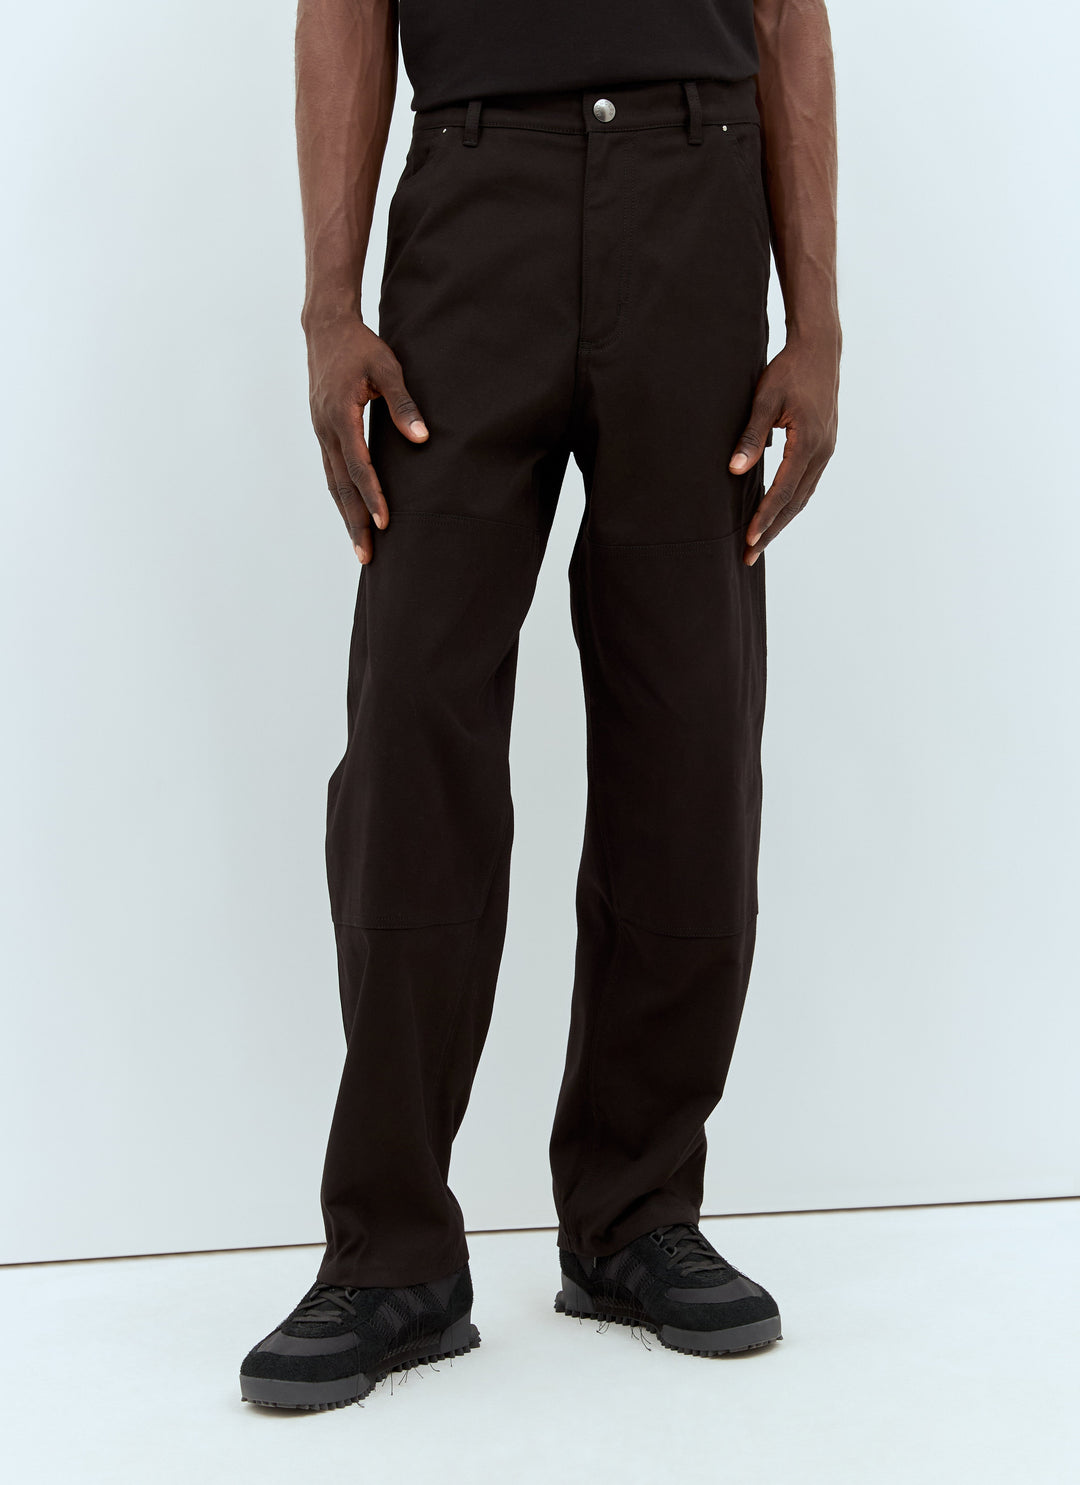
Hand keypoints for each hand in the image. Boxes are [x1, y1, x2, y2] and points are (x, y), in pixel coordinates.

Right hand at [306, 316, 428, 563]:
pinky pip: (331, 471)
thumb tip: (421, 438)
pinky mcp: (322, 431)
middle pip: (341, 487)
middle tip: (367, 556)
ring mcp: (320, 432)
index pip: (359, 467)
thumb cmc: (361, 346)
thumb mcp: (387, 368)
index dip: (373, 497)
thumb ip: (404, 403)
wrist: (325, 328)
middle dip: (354, 523)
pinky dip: (341, 497)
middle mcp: (325, 430)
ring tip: (359, 546)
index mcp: (341, 416)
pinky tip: (351, 513)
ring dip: (345, 516)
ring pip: (333, 483)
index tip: (385, 523)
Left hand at [729, 336, 839, 565]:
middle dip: (772, 531)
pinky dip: (791, 503)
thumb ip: (750, 435)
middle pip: (795, 502)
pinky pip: (807, 484)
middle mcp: (822, 451)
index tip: (748, 538)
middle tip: (749, 556)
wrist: (820, 349)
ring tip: (759, 543)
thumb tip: (734, 470)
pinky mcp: (823, 446)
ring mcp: (826, 450)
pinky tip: (776, 514)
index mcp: (808, 442)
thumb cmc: (789, 370)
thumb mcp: (765, 399)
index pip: (783, 490)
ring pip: (803, 496)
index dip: (765, 517)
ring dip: (781, 521)